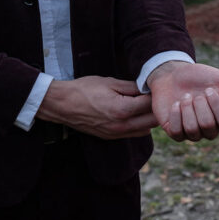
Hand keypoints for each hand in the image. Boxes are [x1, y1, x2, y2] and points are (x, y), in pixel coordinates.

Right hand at [38, 76, 157, 139]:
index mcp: (123, 110)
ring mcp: (116, 133)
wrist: (63, 104)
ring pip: (145, 130)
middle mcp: (122, 125)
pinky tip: (133, 114)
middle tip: (153, 96)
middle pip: (153, 121)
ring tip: (143, 105)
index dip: (154, 94)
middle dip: (156, 108)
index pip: (150, 104)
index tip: (155, 87)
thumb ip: (131, 87)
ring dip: (148, 119)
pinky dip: (138, 125)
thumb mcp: (109, 82)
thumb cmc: (84, 89)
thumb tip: (147, 87)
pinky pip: (133, 134)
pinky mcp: (111, 137)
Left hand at [147, 61, 218, 141]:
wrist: (173, 74)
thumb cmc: (200, 77)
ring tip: (185, 97)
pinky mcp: (175, 133)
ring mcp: (193, 133)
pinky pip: (176, 132)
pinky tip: (175, 104)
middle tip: (195, 94)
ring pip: (192, 130)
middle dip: (198, 104)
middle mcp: (211, 129)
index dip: (216, 105)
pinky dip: (175, 114)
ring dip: (186, 108)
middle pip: (207, 125)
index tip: (209, 90)